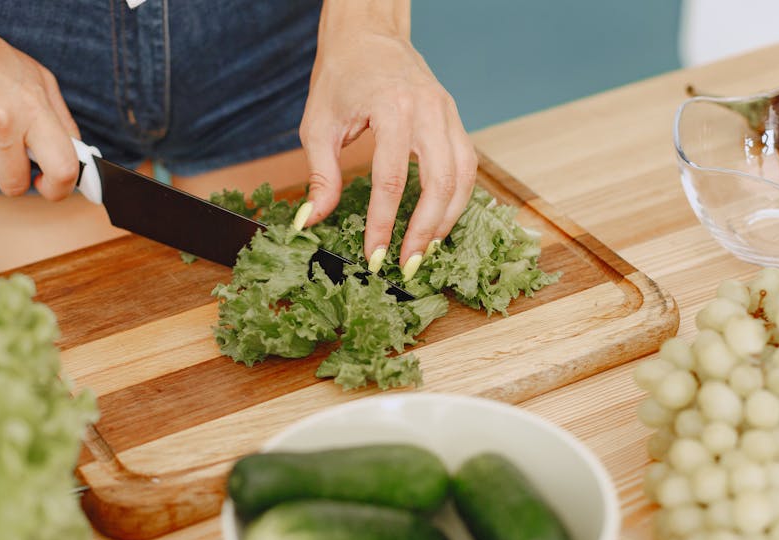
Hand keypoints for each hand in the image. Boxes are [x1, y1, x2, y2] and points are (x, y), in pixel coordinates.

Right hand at [0, 9, 79, 198]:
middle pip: (15, 185)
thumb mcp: (37, 79)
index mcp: (33, 109)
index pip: (62, 168)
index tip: (50, 185)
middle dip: (14, 177)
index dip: (59, 188)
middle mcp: (3, 124)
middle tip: (7, 153)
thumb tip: (76, 157)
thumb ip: (60, 120)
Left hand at [297, 2, 476, 277]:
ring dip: (447, 219)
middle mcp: (428, 110)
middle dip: (424, 230)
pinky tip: (439, 221)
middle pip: (438, 182)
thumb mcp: (318, 125)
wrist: (368, 34)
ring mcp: (448, 113)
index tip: (374, 256)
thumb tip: (311, 222)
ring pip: (462, 176)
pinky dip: (457, 198)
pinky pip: (467, 165)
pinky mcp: (455, 119)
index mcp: (392, 108)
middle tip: (408, 265)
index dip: (384, 223)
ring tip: (426, 250)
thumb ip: (320, 176)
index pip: (393, 179)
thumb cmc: (340, 76)